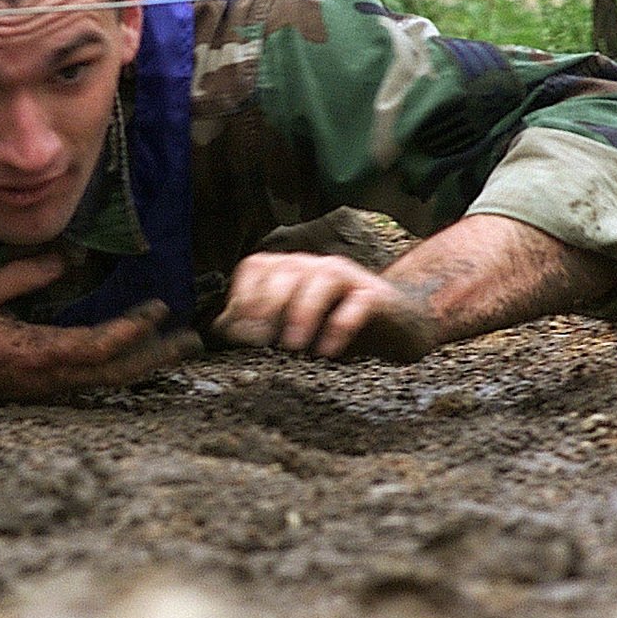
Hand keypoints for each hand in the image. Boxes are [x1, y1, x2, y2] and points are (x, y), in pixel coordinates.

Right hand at [0, 254, 202, 409]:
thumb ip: (23, 273)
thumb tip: (69, 256)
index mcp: (35, 355)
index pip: (97, 348)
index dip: (132, 330)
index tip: (159, 309)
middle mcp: (49, 379)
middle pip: (116, 373)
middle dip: (156, 355)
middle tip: (192, 339)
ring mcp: (48, 391)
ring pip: (109, 382)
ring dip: (146, 364)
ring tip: (178, 348)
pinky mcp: (44, 392)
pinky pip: (95, 384)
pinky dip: (124, 370)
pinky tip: (140, 360)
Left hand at [211, 251, 437, 363]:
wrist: (399, 325)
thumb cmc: (337, 327)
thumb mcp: (294, 328)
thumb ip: (260, 325)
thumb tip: (218, 331)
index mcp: (290, 271)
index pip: (256, 267)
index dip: (242, 296)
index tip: (234, 332)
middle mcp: (315, 266)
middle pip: (285, 270)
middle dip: (268, 304)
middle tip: (260, 340)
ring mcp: (348, 277)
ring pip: (321, 279)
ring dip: (303, 311)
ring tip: (294, 346)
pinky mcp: (376, 296)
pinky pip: (357, 302)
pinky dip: (341, 324)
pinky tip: (329, 350)